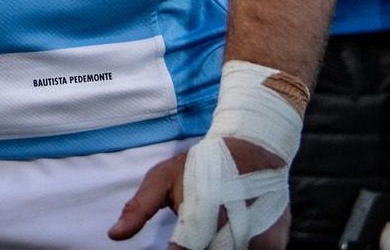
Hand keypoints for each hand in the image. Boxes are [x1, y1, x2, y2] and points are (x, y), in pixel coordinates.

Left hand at [110, 139, 288, 248]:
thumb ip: (138, 208)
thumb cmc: (202, 165)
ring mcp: (256, 243)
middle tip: (200, 226)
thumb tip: (114, 235)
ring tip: (217, 223)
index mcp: (199, 221)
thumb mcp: (163, 177)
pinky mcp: (275, 247)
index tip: (173, 246)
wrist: (255, 149)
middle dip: (199, 246)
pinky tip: (234, 232)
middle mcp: (230, 236)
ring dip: (220, 245)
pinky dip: (242, 246)